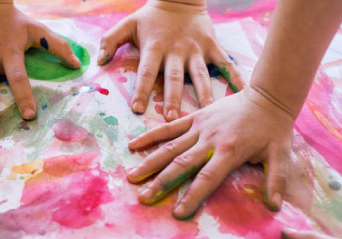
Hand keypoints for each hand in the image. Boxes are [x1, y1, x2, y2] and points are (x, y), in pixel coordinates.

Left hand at [98, 0, 244, 119]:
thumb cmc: (151, 17)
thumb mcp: (128, 24)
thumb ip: (110, 40)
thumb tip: (99, 60)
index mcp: (155, 48)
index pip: (146, 72)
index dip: (141, 90)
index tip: (137, 109)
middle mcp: (176, 51)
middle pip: (174, 78)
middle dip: (173, 98)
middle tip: (172, 119)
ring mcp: (196, 50)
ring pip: (199, 75)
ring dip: (202, 95)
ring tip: (205, 114)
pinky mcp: (212, 46)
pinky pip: (225, 64)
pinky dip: (235, 77)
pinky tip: (243, 92)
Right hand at [126, 87, 293, 218]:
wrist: (268, 95)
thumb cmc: (274, 128)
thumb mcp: (281, 155)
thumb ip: (276, 180)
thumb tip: (274, 207)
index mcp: (229, 152)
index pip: (207, 179)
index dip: (192, 196)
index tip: (177, 213)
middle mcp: (209, 140)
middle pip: (181, 165)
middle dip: (161, 183)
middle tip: (143, 198)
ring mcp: (199, 128)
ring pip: (170, 148)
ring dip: (149, 163)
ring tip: (132, 177)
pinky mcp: (194, 118)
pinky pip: (169, 128)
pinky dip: (150, 136)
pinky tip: (133, 146)